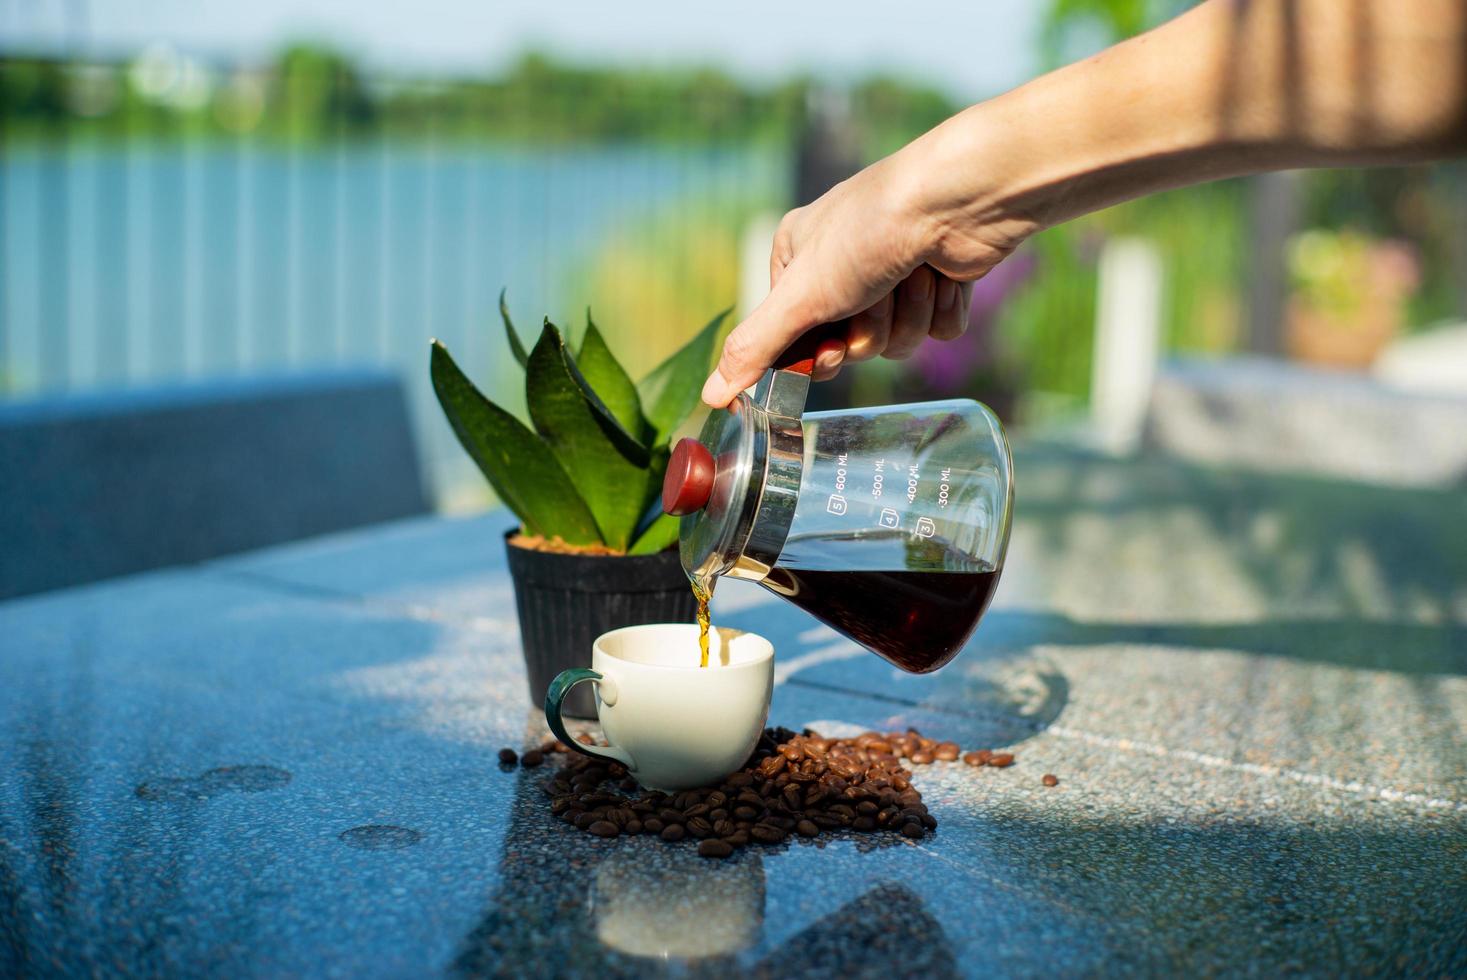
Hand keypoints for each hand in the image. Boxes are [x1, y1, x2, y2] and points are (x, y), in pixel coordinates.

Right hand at [700, 124, 1033, 407]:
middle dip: (867, 330)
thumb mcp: (800, 296)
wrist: (954, 200)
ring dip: (906, 315)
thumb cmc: (868, 233)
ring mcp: (893, 272)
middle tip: (871, 300)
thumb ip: (755, 348)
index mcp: (798, 257)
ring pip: (896, 341)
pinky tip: (941, 273)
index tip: (827, 352)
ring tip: (910, 273)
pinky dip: (940, 308)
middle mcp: (843, 263)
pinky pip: (936, 330)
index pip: (793, 336)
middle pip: (848, 345)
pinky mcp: (939, 281)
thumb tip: (711, 396)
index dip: (814, 352)